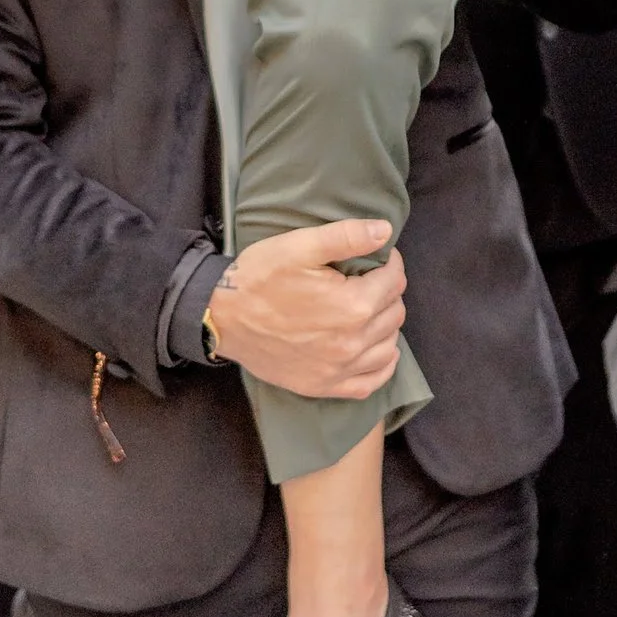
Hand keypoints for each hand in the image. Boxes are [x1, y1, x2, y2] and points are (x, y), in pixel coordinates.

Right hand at [204, 221, 405, 398]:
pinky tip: (375, 348)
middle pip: (394, 312)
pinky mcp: (325, 386)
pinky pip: (372, 382)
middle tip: (368, 280)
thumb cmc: (259, 278)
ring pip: (388, 345)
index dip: (389, 263)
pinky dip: (381, 364)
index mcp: (352, 305)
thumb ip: (346, 236)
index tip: (378, 257)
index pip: (395, 281)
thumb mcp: (299, 246)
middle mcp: (352, 342)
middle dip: (388, 291)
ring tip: (368, 308)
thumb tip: (384, 231)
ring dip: (385, 324)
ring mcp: (339, 369)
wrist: (222, 319)